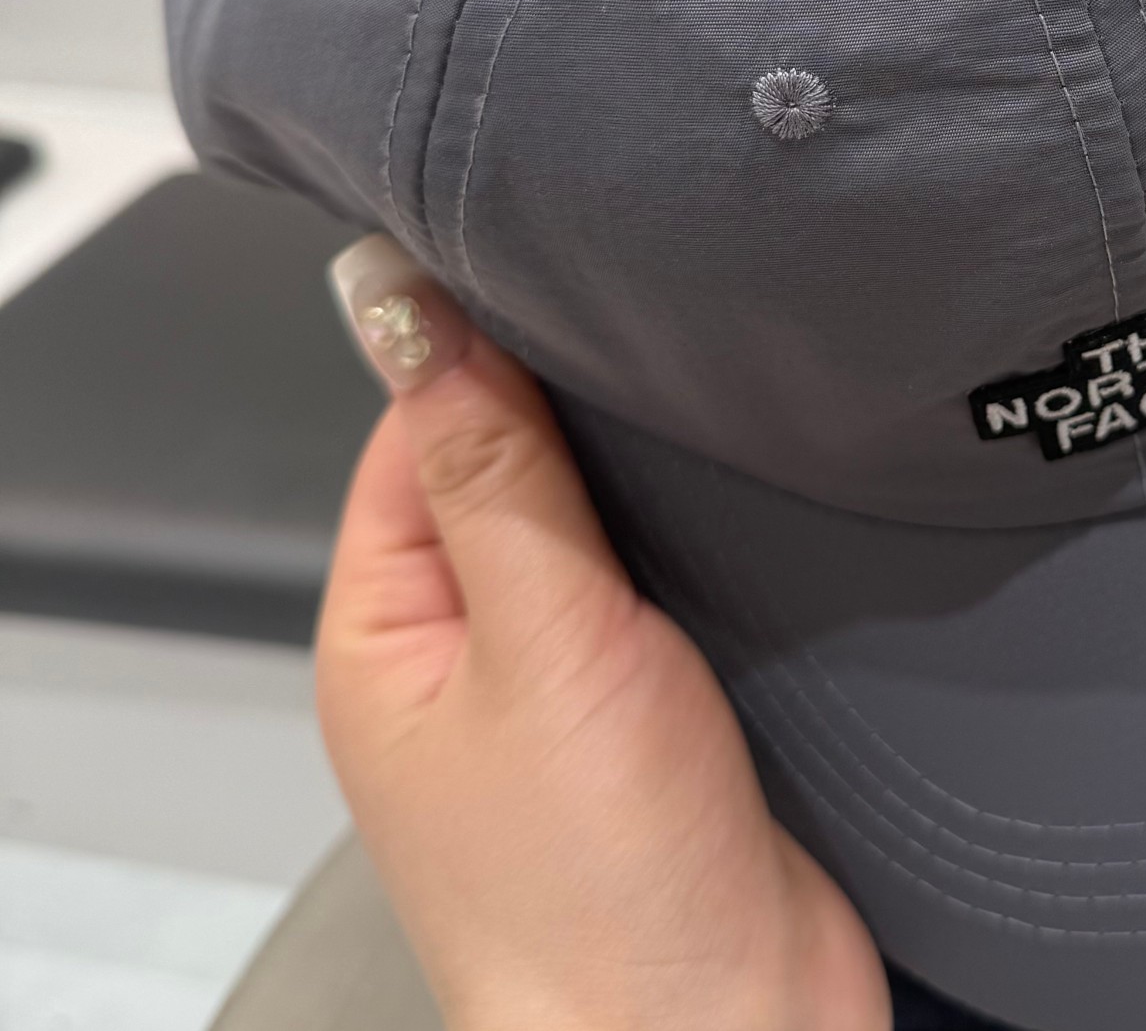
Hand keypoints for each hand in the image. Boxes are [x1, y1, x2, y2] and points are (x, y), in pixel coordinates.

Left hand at [318, 235, 889, 1030]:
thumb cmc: (602, 883)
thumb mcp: (542, 637)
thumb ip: (488, 465)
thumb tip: (404, 306)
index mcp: (389, 629)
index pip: (419, 422)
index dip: (494, 341)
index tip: (579, 270)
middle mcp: (466, 649)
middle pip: (511, 460)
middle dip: (588, 405)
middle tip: (673, 340)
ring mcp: (564, 679)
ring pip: (600, 516)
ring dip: (655, 473)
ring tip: (718, 416)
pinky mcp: (659, 704)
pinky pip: (667, 578)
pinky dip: (705, 534)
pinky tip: (749, 503)